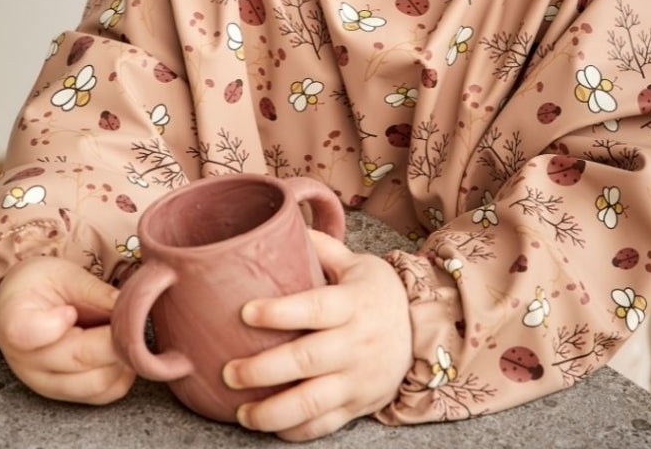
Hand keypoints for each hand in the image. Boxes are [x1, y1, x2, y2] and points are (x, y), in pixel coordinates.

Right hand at [0, 256, 134, 404]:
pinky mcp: (64, 395)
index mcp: (16, 323)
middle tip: (130, 319)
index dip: (56, 324)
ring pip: (95, 383)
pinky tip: (122, 351)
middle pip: (78, 359)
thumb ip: (93, 290)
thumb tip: (127, 304)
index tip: (70, 311)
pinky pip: (102, 395)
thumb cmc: (41, 284)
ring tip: (126, 334)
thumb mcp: (63, 274)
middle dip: (114, 338)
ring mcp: (45, 383)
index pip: (28, 334)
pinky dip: (122, 375)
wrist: (21, 304)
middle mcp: (27, 361)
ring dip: (121, 358)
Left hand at [222, 230, 411, 440]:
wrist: (422, 332)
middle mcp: (356, 343)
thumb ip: (321, 248)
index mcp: (353, 303)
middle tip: (229, 372)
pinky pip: (324, 425)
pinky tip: (269, 425)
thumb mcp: (357, 263)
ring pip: (312, 403)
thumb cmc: (377, 292)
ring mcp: (358, 379)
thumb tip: (282, 222)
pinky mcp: (358, 406)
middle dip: (263, 370)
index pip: (314, 308)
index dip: (279, 312)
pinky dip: (295, 430)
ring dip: (273, 411)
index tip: (245, 312)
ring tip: (241, 412)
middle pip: (306, 360)